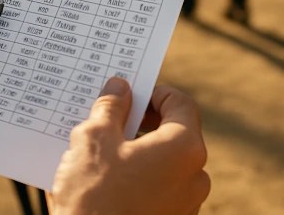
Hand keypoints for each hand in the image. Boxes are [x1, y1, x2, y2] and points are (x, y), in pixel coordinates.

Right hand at [51, 78, 210, 214]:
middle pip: (172, 131)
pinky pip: (157, 184)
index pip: (180, 103)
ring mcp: (184, 204)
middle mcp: (194, 176)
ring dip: (135, 146)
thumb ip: (111, 106)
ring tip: (101, 147)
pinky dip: (137, 172)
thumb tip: (119, 87)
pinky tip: (106, 176)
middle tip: (108, 118)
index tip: (127, 95)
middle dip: (140, 120)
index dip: (153, 92)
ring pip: (162, 159)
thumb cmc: (96, 196)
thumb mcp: (96, 138)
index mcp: (183, 148)